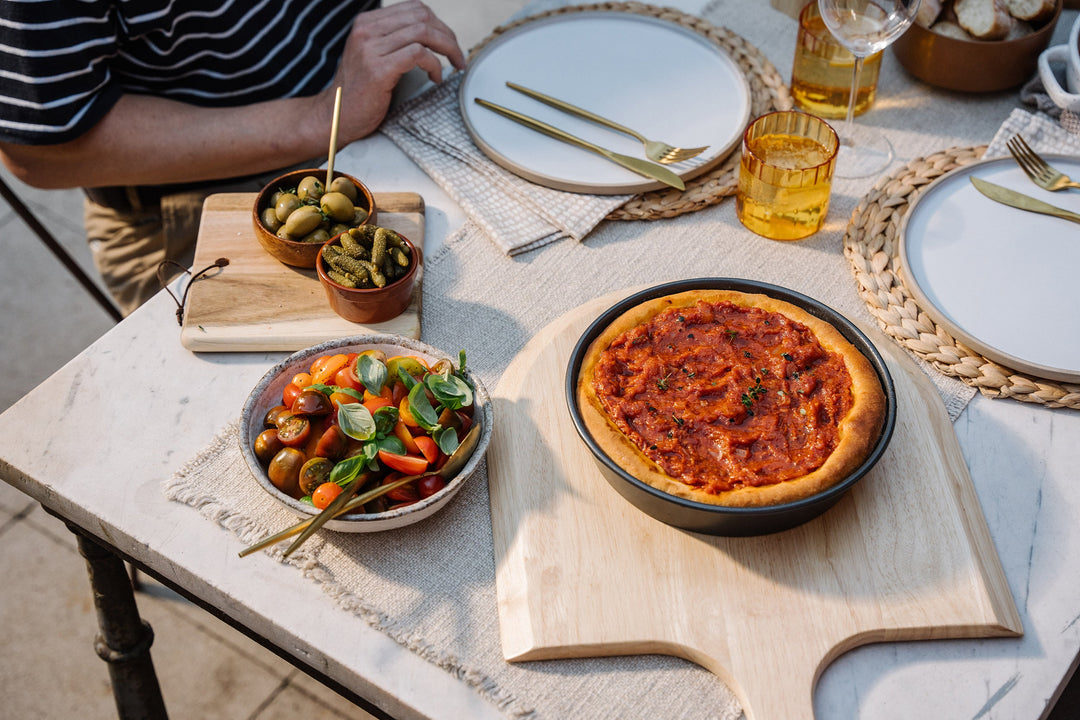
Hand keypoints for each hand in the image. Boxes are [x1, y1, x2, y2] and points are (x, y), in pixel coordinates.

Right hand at [331, 0, 466, 141]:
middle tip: (457, 56)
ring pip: (423, 33)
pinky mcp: (378, 69)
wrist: (336, 116)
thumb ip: (394, 41)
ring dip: (447, 49)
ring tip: (453, 66)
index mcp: (366, 23)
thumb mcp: (373, 56)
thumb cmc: (359, 92)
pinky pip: (418, 54)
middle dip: (447, 36)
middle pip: (421, 17)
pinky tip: (435, 77)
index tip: (449, 43)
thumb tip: (431, 35)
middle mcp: (366, 30)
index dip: (438, 24)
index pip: (413, 8)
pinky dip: (434, 64)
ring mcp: (370, 49)